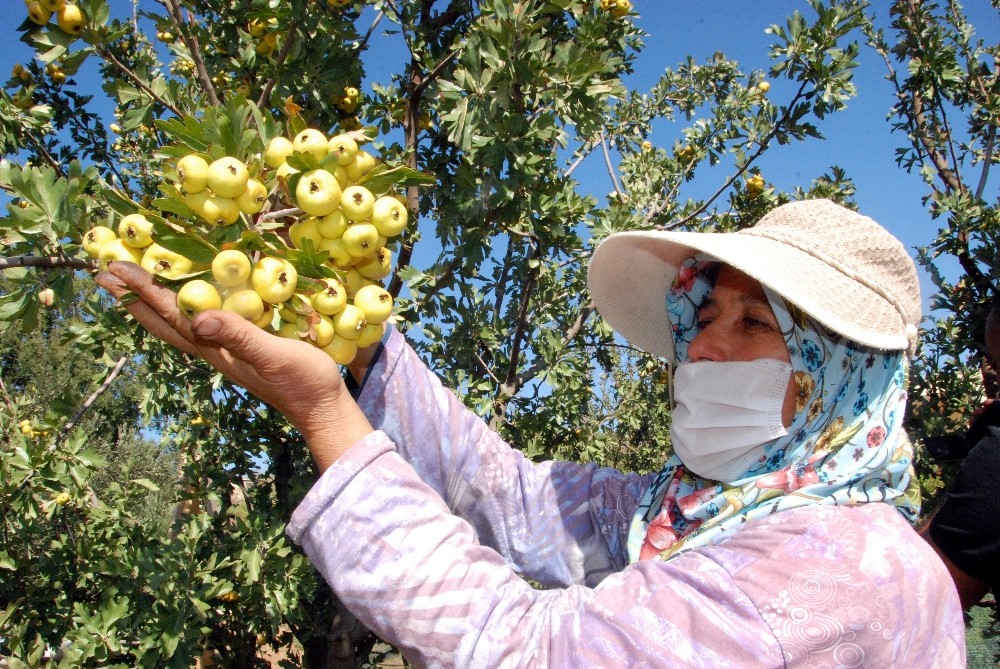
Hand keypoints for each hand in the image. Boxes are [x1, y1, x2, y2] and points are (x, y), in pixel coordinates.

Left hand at [96, 262, 372, 469]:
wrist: (323, 409)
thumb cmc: (303, 382)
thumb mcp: (274, 355)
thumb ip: (239, 336)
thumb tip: (197, 317)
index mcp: (216, 349)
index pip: (171, 314)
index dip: (144, 291)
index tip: (116, 267)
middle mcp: (214, 350)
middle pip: (163, 322)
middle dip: (133, 299)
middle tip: (104, 274)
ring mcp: (226, 352)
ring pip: (178, 325)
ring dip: (152, 304)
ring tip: (132, 286)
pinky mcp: (241, 350)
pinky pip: (201, 325)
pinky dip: (183, 309)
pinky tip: (188, 303)